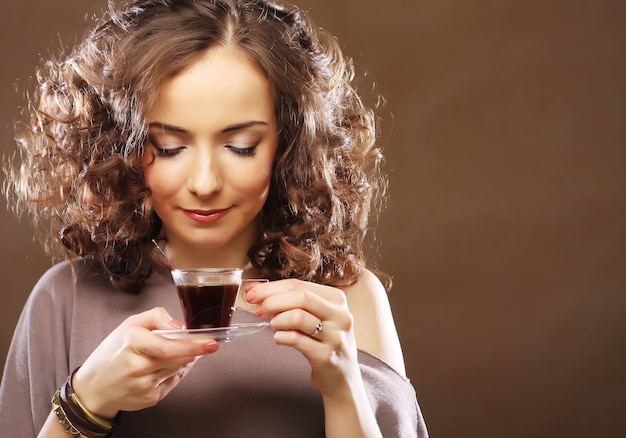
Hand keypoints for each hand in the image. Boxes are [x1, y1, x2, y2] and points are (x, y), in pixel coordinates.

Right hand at [72, 307, 217, 417]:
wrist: (94, 387)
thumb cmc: (114, 352)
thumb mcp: (130, 325)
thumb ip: (156, 317)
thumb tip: (180, 326)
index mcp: (132, 343)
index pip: (168, 347)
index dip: (192, 345)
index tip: (210, 343)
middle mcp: (138, 367)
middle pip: (178, 358)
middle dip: (193, 351)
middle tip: (205, 345)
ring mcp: (144, 385)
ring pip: (178, 369)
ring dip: (182, 360)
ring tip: (166, 354)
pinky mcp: (150, 399)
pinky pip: (173, 382)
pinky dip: (173, 373)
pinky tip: (159, 369)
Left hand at [245, 279, 360, 396]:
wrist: (342, 376)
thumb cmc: (323, 341)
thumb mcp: (315, 315)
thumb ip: (290, 300)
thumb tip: (255, 289)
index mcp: (336, 298)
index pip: (298, 285)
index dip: (271, 288)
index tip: (252, 294)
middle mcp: (340, 315)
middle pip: (300, 297)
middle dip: (272, 302)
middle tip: (259, 311)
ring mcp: (335, 336)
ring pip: (298, 317)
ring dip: (278, 320)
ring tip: (275, 326)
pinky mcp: (326, 356)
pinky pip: (297, 340)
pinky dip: (281, 337)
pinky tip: (279, 338)